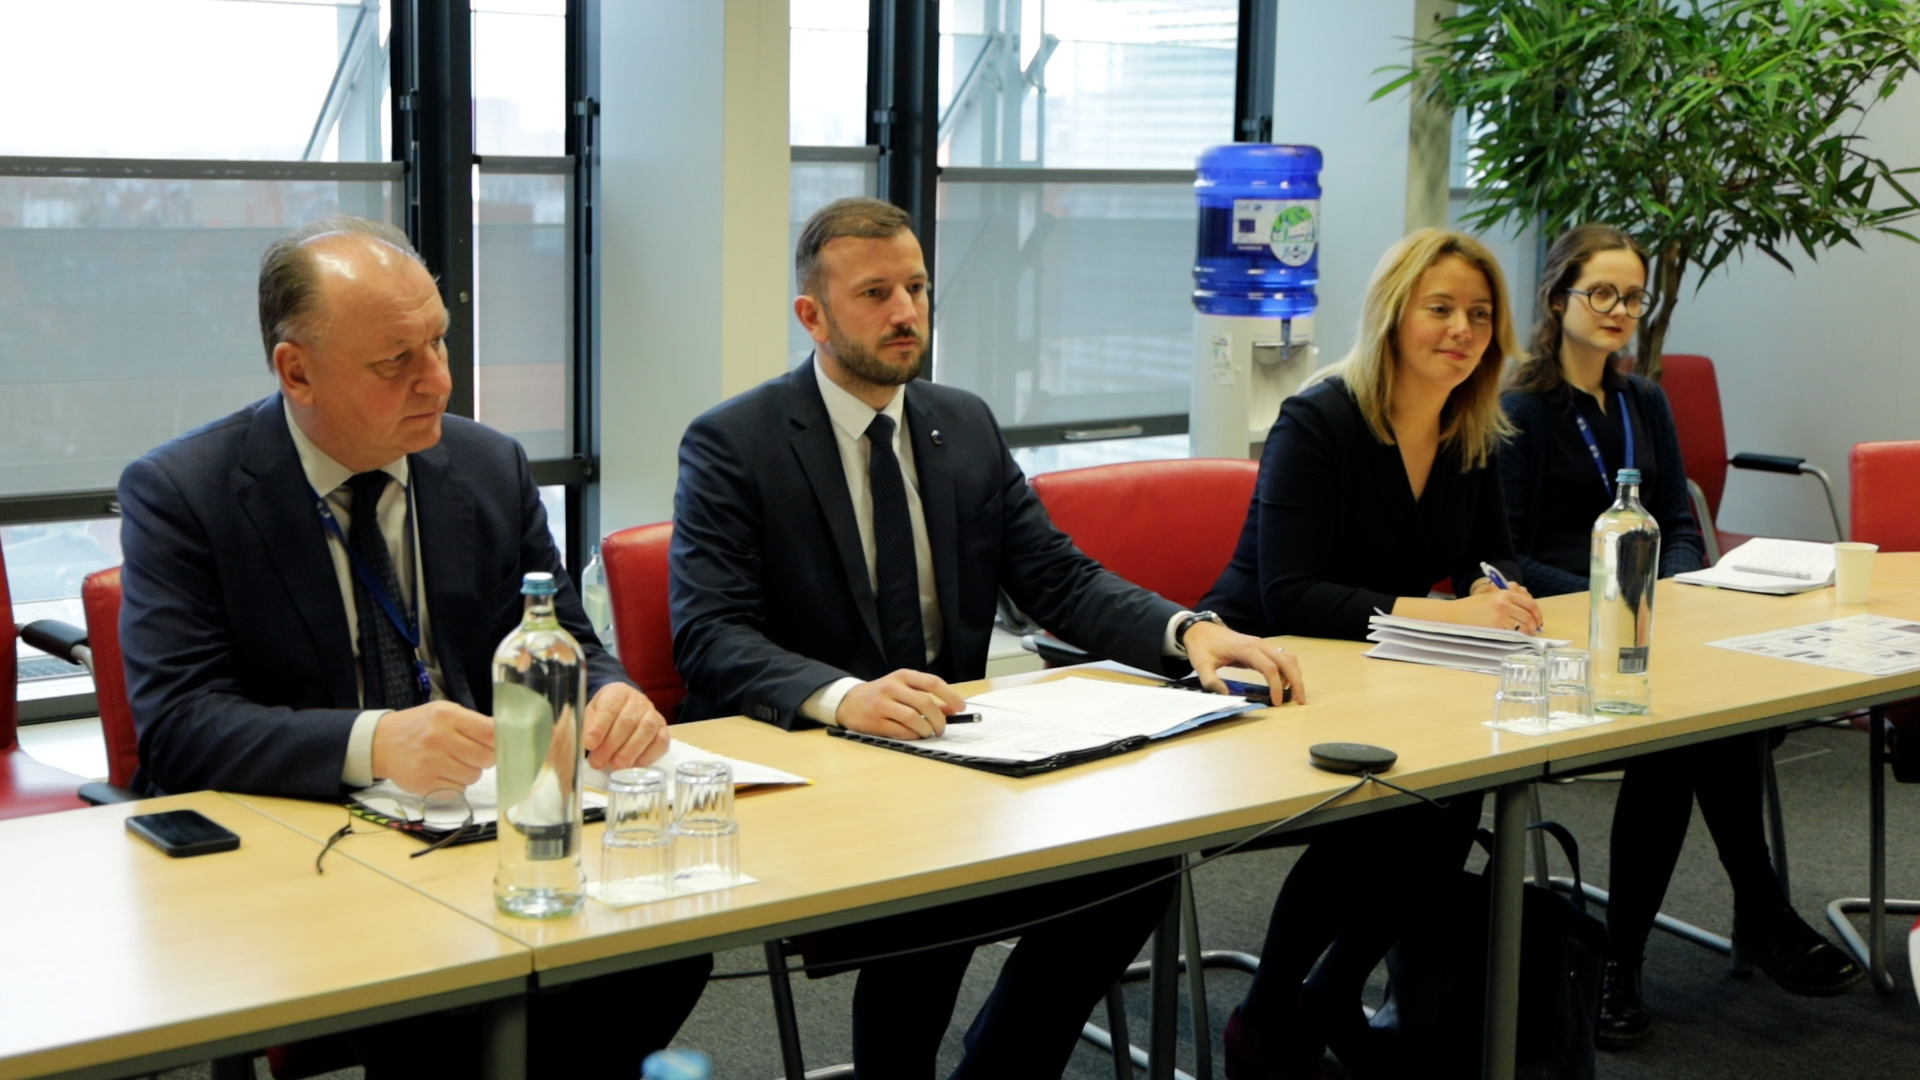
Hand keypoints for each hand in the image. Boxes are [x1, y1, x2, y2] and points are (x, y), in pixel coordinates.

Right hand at [371, 700, 495, 793]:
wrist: (381, 743)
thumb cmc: (419, 726)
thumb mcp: (444, 712)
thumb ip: (473, 723)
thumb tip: (504, 737)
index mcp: (448, 717)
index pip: (490, 733)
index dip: (501, 742)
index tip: (501, 745)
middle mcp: (439, 739)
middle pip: (486, 758)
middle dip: (485, 759)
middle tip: (472, 754)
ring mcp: (431, 763)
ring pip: (473, 777)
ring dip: (469, 772)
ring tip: (453, 763)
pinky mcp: (425, 784)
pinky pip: (458, 791)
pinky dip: (455, 785)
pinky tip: (442, 774)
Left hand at [583, 683, 670, 770]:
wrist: (623, 708)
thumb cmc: (604, 714)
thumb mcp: (590, 715)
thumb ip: (587, 728)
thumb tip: (586, 745)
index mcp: (617, 692)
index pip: (609, 708)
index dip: (599, 727)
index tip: (589, 744)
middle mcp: (638, 700)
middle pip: (628, 721)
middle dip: (611, 744)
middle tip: (598, 761)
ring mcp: (653, 714)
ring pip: (646, 730)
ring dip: (630, 751)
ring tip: (616, 765)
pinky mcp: (663, 729)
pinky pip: (661, 741)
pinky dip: (649, 755)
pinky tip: (635, 764)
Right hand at [835, 669, 965, 739]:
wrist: (848, 702)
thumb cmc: (881, 695)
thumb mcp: (903, 689)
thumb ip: (926, 697)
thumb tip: (952, 710)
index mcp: (903, 676)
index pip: (932, 683)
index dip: (950, 696)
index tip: (961, 708)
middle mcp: (892, 687)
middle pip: (925, 702)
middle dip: (939, 719)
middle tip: (942, 729)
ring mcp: (882, 704)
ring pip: (913, 718)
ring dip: (926, 729)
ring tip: (928, 733)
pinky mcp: (875, 721)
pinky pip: (901, 731)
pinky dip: (912, 735)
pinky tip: (914, 735)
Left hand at [1183, 620, 1307, 703]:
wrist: (1200, 629)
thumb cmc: (1202, 646)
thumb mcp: (1201, 665)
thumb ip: (1211, 681)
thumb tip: (1226, 696)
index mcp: (1246, 649)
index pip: (1270, 669)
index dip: (1276, 687)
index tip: (1277, 703)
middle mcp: (1259, 644)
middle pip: (1287, 661)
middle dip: (1297, 681)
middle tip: (1299, 701)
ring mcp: (1261, 644)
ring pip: (1288, 658)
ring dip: (1295, 675)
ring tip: (1293, 694)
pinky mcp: (1261, 648)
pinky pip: (1282, 657)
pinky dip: (1288, 670)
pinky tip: (1283, 684)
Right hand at [1456, 584, 1544, 633]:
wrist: (1454, 614)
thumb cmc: (1470, 608)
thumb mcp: (1490, 597)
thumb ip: (1508, 601)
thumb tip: (1526, 613)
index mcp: (1504, 594)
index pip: (1530, 603)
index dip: (1537, 614)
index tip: (1538, 621)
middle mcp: (1504, 602)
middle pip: (1529, 616)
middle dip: (1533, 626)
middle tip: (1532, 631)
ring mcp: (1500, 615)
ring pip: (1524, 626)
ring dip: (1527, 633)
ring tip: (1523, 636)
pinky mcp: (1496, 626)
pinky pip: (1514, 634)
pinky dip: (1517, 637)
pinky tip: (1514, 638)